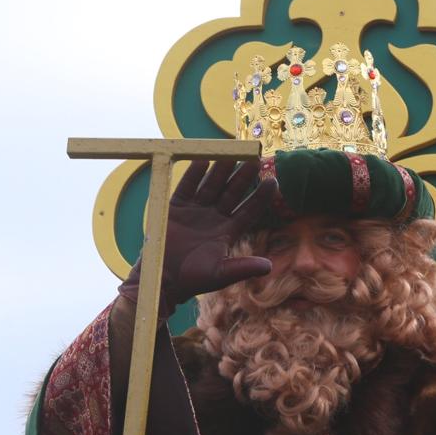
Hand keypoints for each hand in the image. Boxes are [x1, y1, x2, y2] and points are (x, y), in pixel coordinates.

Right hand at [119, 158, 277, 316]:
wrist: (162, 280)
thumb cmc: (193, 280)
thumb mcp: (221, 274)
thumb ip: (243, 267)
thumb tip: (269, 267)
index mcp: (228, 232)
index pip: (249, 210)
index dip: (261, 197)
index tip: (273, 182)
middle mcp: (214, 218)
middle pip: (232, 193)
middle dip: (243, 177)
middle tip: (255, 159)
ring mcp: (195, 211)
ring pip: (211, 185)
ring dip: (221, 170)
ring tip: (232, 154)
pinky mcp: (176, 208)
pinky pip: (186, 186)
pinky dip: (193, 174)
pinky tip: (203, 160)